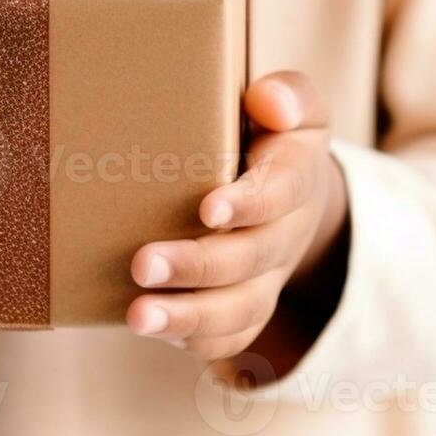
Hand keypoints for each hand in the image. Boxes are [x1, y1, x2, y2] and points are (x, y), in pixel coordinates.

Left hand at [125, 71, 346, 361]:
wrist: (297, 191)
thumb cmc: (274, 135)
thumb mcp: (295, 105)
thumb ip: (288, 95)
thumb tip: (267, 99)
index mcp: (295, 176)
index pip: (281, 192)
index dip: (248, 204)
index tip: (207, 210)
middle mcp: (286, 234)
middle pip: (251, 259)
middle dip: (197, 266)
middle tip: (142, 264)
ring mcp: (269, 276)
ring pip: (241, 309)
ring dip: (189, 316)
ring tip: (138, 315)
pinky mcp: (250, 304)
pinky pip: (234, 336)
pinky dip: (198, 339)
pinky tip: (156, 329)